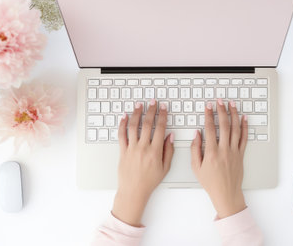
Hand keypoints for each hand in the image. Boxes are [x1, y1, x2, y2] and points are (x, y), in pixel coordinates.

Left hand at [112, 99, 173, 226]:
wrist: (134, 191)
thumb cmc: (149, 181)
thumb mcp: (165, 168)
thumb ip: (169, 151)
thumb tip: (170, 136)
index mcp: (155, 151)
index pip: (160, 128)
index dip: (163, 116)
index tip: (164, 108)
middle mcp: (143, 148)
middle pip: (148, 124)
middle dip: (151, 110)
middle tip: (153, 102)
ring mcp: (132, 149)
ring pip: (134, 126)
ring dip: (137, 113)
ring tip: (139, 105)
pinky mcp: (122, 151)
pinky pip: (121, 135)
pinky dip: (123, 124)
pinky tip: (125, 117)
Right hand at [191, 99, 247, 218]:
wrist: (226, 193)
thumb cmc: (210, 182)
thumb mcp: (196, 167)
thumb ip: (195, 149)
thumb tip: (197, 134)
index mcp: (211, 153)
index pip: (210, 129)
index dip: (208, 115)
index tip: (208, 107)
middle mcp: (224, 150)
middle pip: (224, 126)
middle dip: (221, 111)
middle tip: (219, 101)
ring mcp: (234, 152)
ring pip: (235, 129)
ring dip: (233, 115)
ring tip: (231, 104)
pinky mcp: (241, 154)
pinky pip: (244, 138)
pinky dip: (244, 127)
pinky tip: (244, 118)